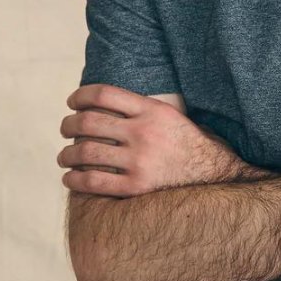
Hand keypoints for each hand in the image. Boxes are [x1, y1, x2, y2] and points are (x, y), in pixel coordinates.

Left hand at [57, 84, 248, 197]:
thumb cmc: (191, 145)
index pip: (104, 94)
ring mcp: (139, 160)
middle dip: (68, 124)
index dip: (80, 96)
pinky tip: (70, 178)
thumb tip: (106, 105)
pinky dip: (75, 179)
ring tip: (64, 156)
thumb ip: (144, 109)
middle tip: (65, 129)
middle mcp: (143, 132)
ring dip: (66, 154)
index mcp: (153, 110)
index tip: (72, 102)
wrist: (216, 176)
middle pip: (89, 121)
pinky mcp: (136, 186)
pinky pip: (93, 181)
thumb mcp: (173, 116)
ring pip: (85, 152)